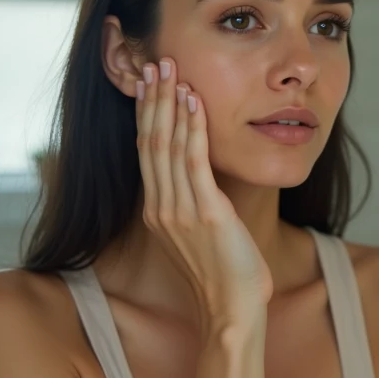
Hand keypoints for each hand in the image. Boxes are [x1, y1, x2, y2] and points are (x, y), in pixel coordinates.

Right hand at [135, 58, 271, 340]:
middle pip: (150, 142)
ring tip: (172, 71)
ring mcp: (179, 210)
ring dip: (170, 104)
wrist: (231, 314)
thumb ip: (194, 209)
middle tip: (155, 63)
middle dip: (153, 100)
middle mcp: (161, 208)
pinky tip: (194, 102)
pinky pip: (194, 161)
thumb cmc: (225, 279)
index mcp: (157, 213)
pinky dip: (193, 128)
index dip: (147, 116)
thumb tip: (203, 187)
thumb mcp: (201, 238)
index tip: (149, 86)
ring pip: (168, 146)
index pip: (147, 154)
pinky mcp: (205, 213)